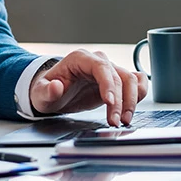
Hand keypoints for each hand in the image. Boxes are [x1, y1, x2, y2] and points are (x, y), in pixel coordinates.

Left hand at [28, 50, 147, 126]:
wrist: (53, 93)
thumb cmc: (47, 91)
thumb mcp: (40, 93)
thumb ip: (46, 90)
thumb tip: (55, 86)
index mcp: (80, 59)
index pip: (101, 67)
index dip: (108, 84)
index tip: (110, 102)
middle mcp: (98, 62)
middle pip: (118, 76)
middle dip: (120, 101)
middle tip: (115, 122)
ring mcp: (109, 71)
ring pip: (131, 80)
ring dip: (132, 100)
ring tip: (124, 120)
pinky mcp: (116, 82)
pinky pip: (136, 82)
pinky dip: (140, 93)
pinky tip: (133, 108)